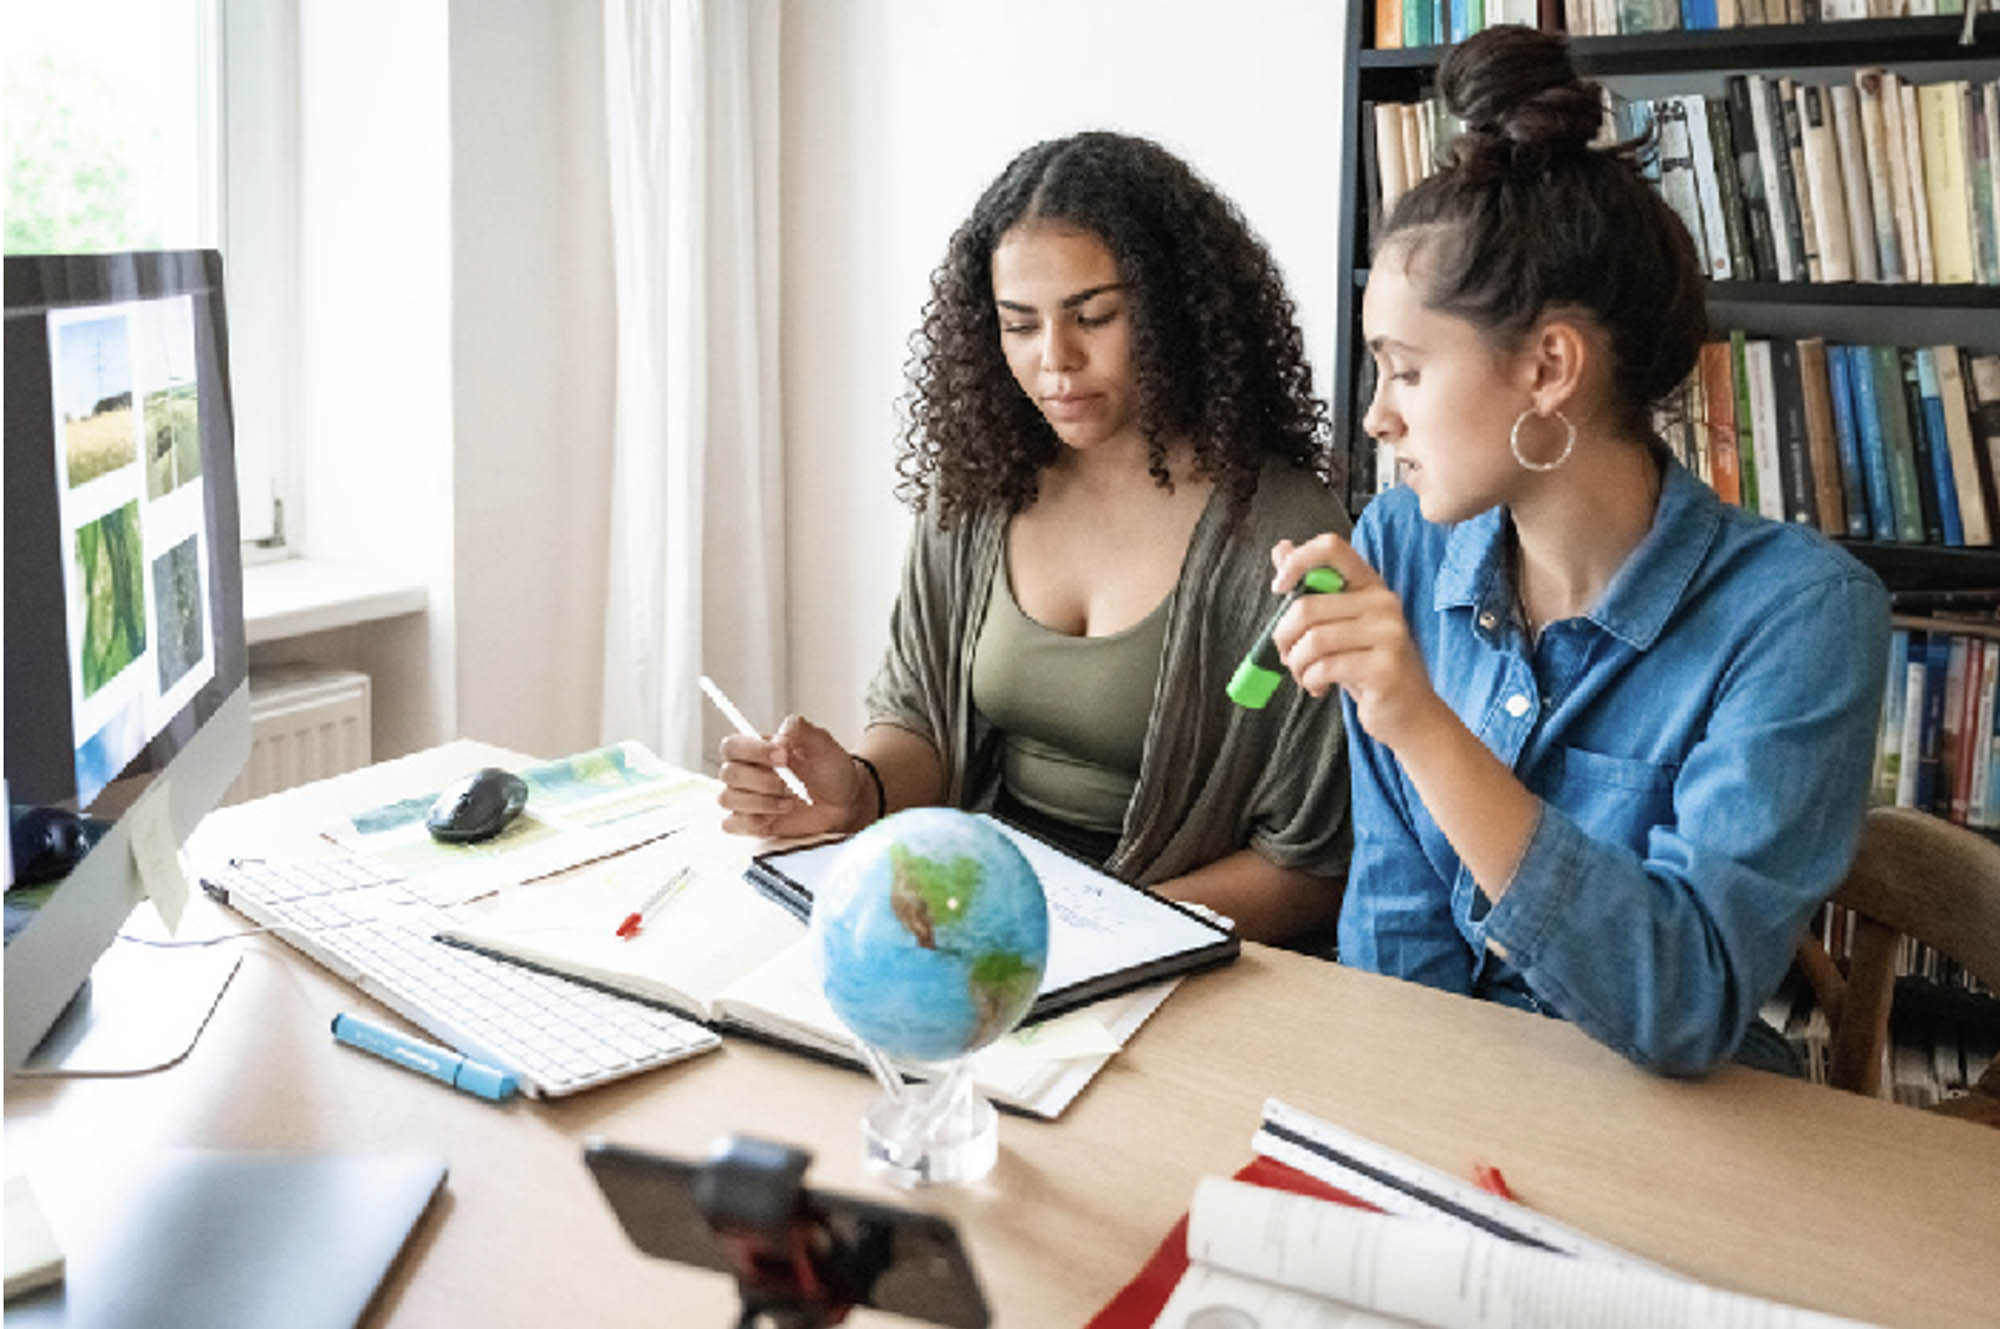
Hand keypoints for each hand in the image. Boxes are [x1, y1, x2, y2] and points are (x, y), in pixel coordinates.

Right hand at [717, 715, 867, 837]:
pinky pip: (731, 824)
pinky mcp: (750, 822)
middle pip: (729, 773)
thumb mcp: (822, 743)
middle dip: (762, 780)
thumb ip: (799, 729)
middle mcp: (747, 772)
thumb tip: (779, 734)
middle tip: (789, 783)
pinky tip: (773, 817)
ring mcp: (746, 798)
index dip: (752, 751)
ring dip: (760, 802)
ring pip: (728, 799)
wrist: (844, 802)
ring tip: (788, 802)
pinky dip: (752, 821)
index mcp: (758, 750)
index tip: (782, 756)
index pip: (732, 746)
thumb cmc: (830, 772)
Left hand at [1269, 533, 1450, 752]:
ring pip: (1313, 640)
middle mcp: (1384, 603)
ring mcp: (1389, 634)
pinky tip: (1318, 688)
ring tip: (1304, 675)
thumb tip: (1281, 547)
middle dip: (1284, 637)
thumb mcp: (1340, 624)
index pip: (1331, 548)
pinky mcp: (1385, 668)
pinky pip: (1326, 667)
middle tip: (1287, 656)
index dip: (1297, 562)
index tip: (1279, 588)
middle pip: (1307, 606)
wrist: (1409, 713)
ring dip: (1296, 664)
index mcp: (1370, 585)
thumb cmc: (1368, 666)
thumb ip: (1313, 588)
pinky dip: (1310, 680)